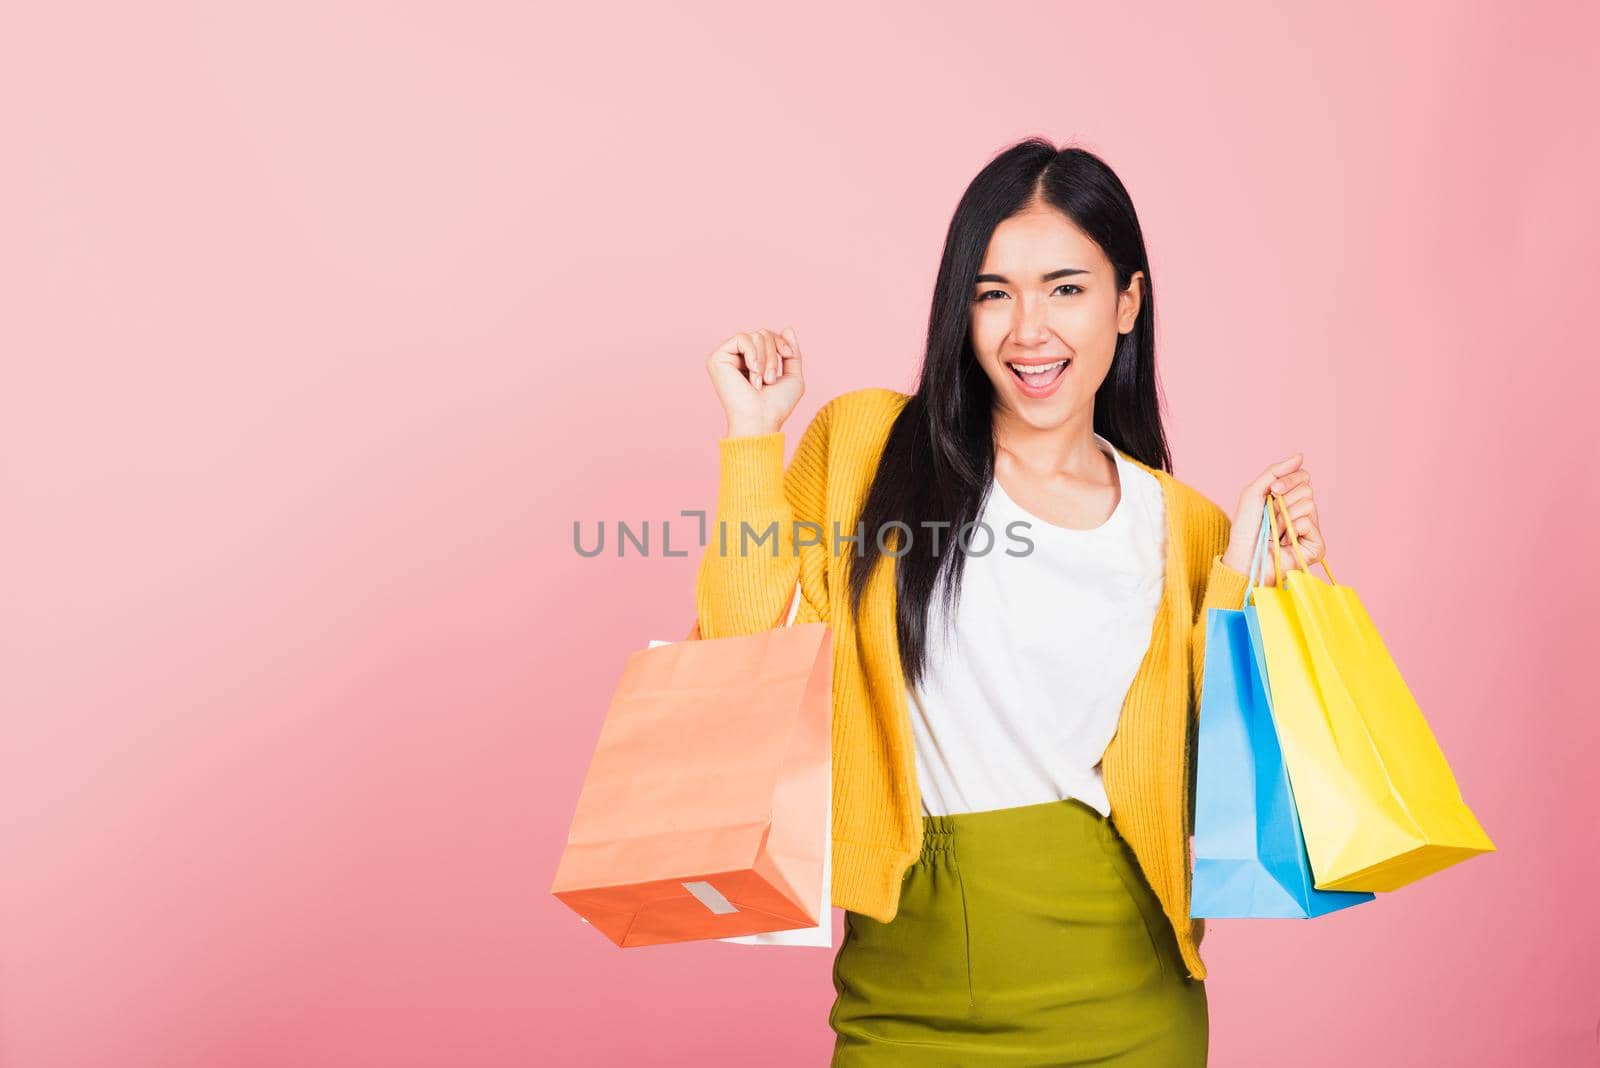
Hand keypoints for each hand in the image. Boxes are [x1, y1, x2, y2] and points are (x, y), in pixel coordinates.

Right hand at [705, 326, 805, 437]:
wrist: (761, 419)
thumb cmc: (776, 405)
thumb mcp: (793, 376)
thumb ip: (791, 352)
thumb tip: (787, 327)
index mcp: (750, 362)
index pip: (767, 336)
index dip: (781, 342)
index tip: (788, 356)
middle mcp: (736, 358)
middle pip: (762, 333)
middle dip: (773, 354)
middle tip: (770, 380)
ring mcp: (725, 357)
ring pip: (754, 335)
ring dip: (765, 358)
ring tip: (761, 381)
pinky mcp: (717, 358)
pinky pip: (742, 338)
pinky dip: (753, 354)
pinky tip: (752, 372)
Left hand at [1219, 453, 1325, 585]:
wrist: (1243, 557)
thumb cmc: (1245, 529)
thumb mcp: (1254, 493)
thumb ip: (1275, 472)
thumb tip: (1300, 455)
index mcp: (1290, 499)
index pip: (1303, 476)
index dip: (1289, 480)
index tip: (1272, 491)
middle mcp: (1303, 512)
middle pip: (1307, 489)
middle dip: (1283, 501)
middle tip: (1270, 516)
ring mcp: (1311, 530)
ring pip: (1309, 504)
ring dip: (1285, 516)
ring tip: (1275, 531)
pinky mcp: (1315, 546)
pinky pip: (1309, 523)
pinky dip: (1293, 529)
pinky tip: (1285, 541)